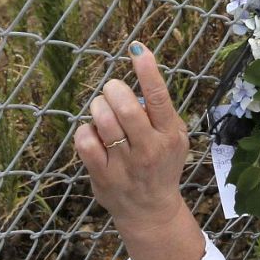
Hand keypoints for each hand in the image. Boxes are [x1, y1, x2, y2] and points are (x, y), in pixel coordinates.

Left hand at [75, 41, 190, 229]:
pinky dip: (85, 130)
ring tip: (102, 110)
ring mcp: (124, 164)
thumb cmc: (161, 165)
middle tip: (111, 90)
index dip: (148, 71)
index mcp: (169, 135)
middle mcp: (149, 149)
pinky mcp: (102, 175)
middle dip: (113, 90)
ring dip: (98, 107)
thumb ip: (161, 112)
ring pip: (103, 121)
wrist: (150, 211)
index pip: (160, 98)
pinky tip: (93, 133)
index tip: (138, 48)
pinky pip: (85, 141)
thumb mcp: (174, 139)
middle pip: (125, 108)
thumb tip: (143, 74)